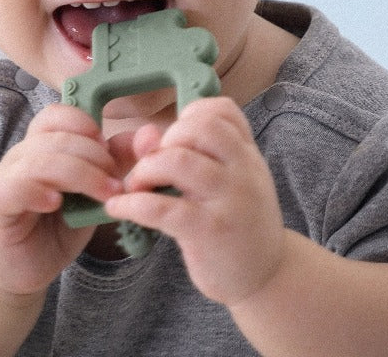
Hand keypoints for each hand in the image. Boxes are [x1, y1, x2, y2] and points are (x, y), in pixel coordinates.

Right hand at [0, 103, 122, 295]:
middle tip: (116, 182)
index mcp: (45, 144)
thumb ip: (120, 161)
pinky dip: (39, 190)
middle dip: (95, 155)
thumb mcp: (96, 191)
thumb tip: (151, 134)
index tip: (107, 146)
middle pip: (56, 136)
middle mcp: (23, 154)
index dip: (85, 123)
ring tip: (104, 195)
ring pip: (41, 159)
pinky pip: (16, 186)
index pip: (58, 114)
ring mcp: (7, 177)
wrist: (23, 269)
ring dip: (80, 174)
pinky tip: (56, 203)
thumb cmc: (59, 224)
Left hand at [104, 97, 285, 304]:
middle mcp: (243, 170)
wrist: (268, 276)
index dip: (192, 114)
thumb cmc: (239, 224)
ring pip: (179, 161)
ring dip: (146, 169)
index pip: (223, 110)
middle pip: (200, 127)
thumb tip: (143, 134)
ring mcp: (228, 199)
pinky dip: (132, 204)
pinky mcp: (209, 231)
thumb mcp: (226, 184)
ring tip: (137, 185)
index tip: (177, 136)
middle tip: (154, 163)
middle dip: (166, 139)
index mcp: (248, 154)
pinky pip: (162, 208)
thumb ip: (190, 155)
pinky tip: (118, 207)